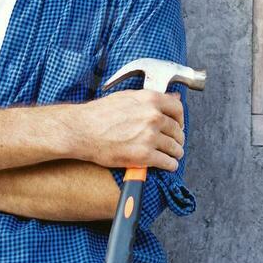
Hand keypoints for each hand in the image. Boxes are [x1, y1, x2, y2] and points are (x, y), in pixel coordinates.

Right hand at [70, 89, 184, 171]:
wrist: (82, 130)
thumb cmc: (100, 113)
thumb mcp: (127, 97)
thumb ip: (151, 99)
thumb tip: (173, 98)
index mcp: (150, 100)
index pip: (178, 109)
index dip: (180, 119)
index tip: (178, 125)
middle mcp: (153, 117)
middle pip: (177, 131)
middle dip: (177, 139)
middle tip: (174, 143)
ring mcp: (149, 137)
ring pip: (175, 148)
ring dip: (175, 153)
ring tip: (172, 155)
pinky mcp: (144, 156)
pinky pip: (167, 162)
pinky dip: (170, 165)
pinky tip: (167, 165)